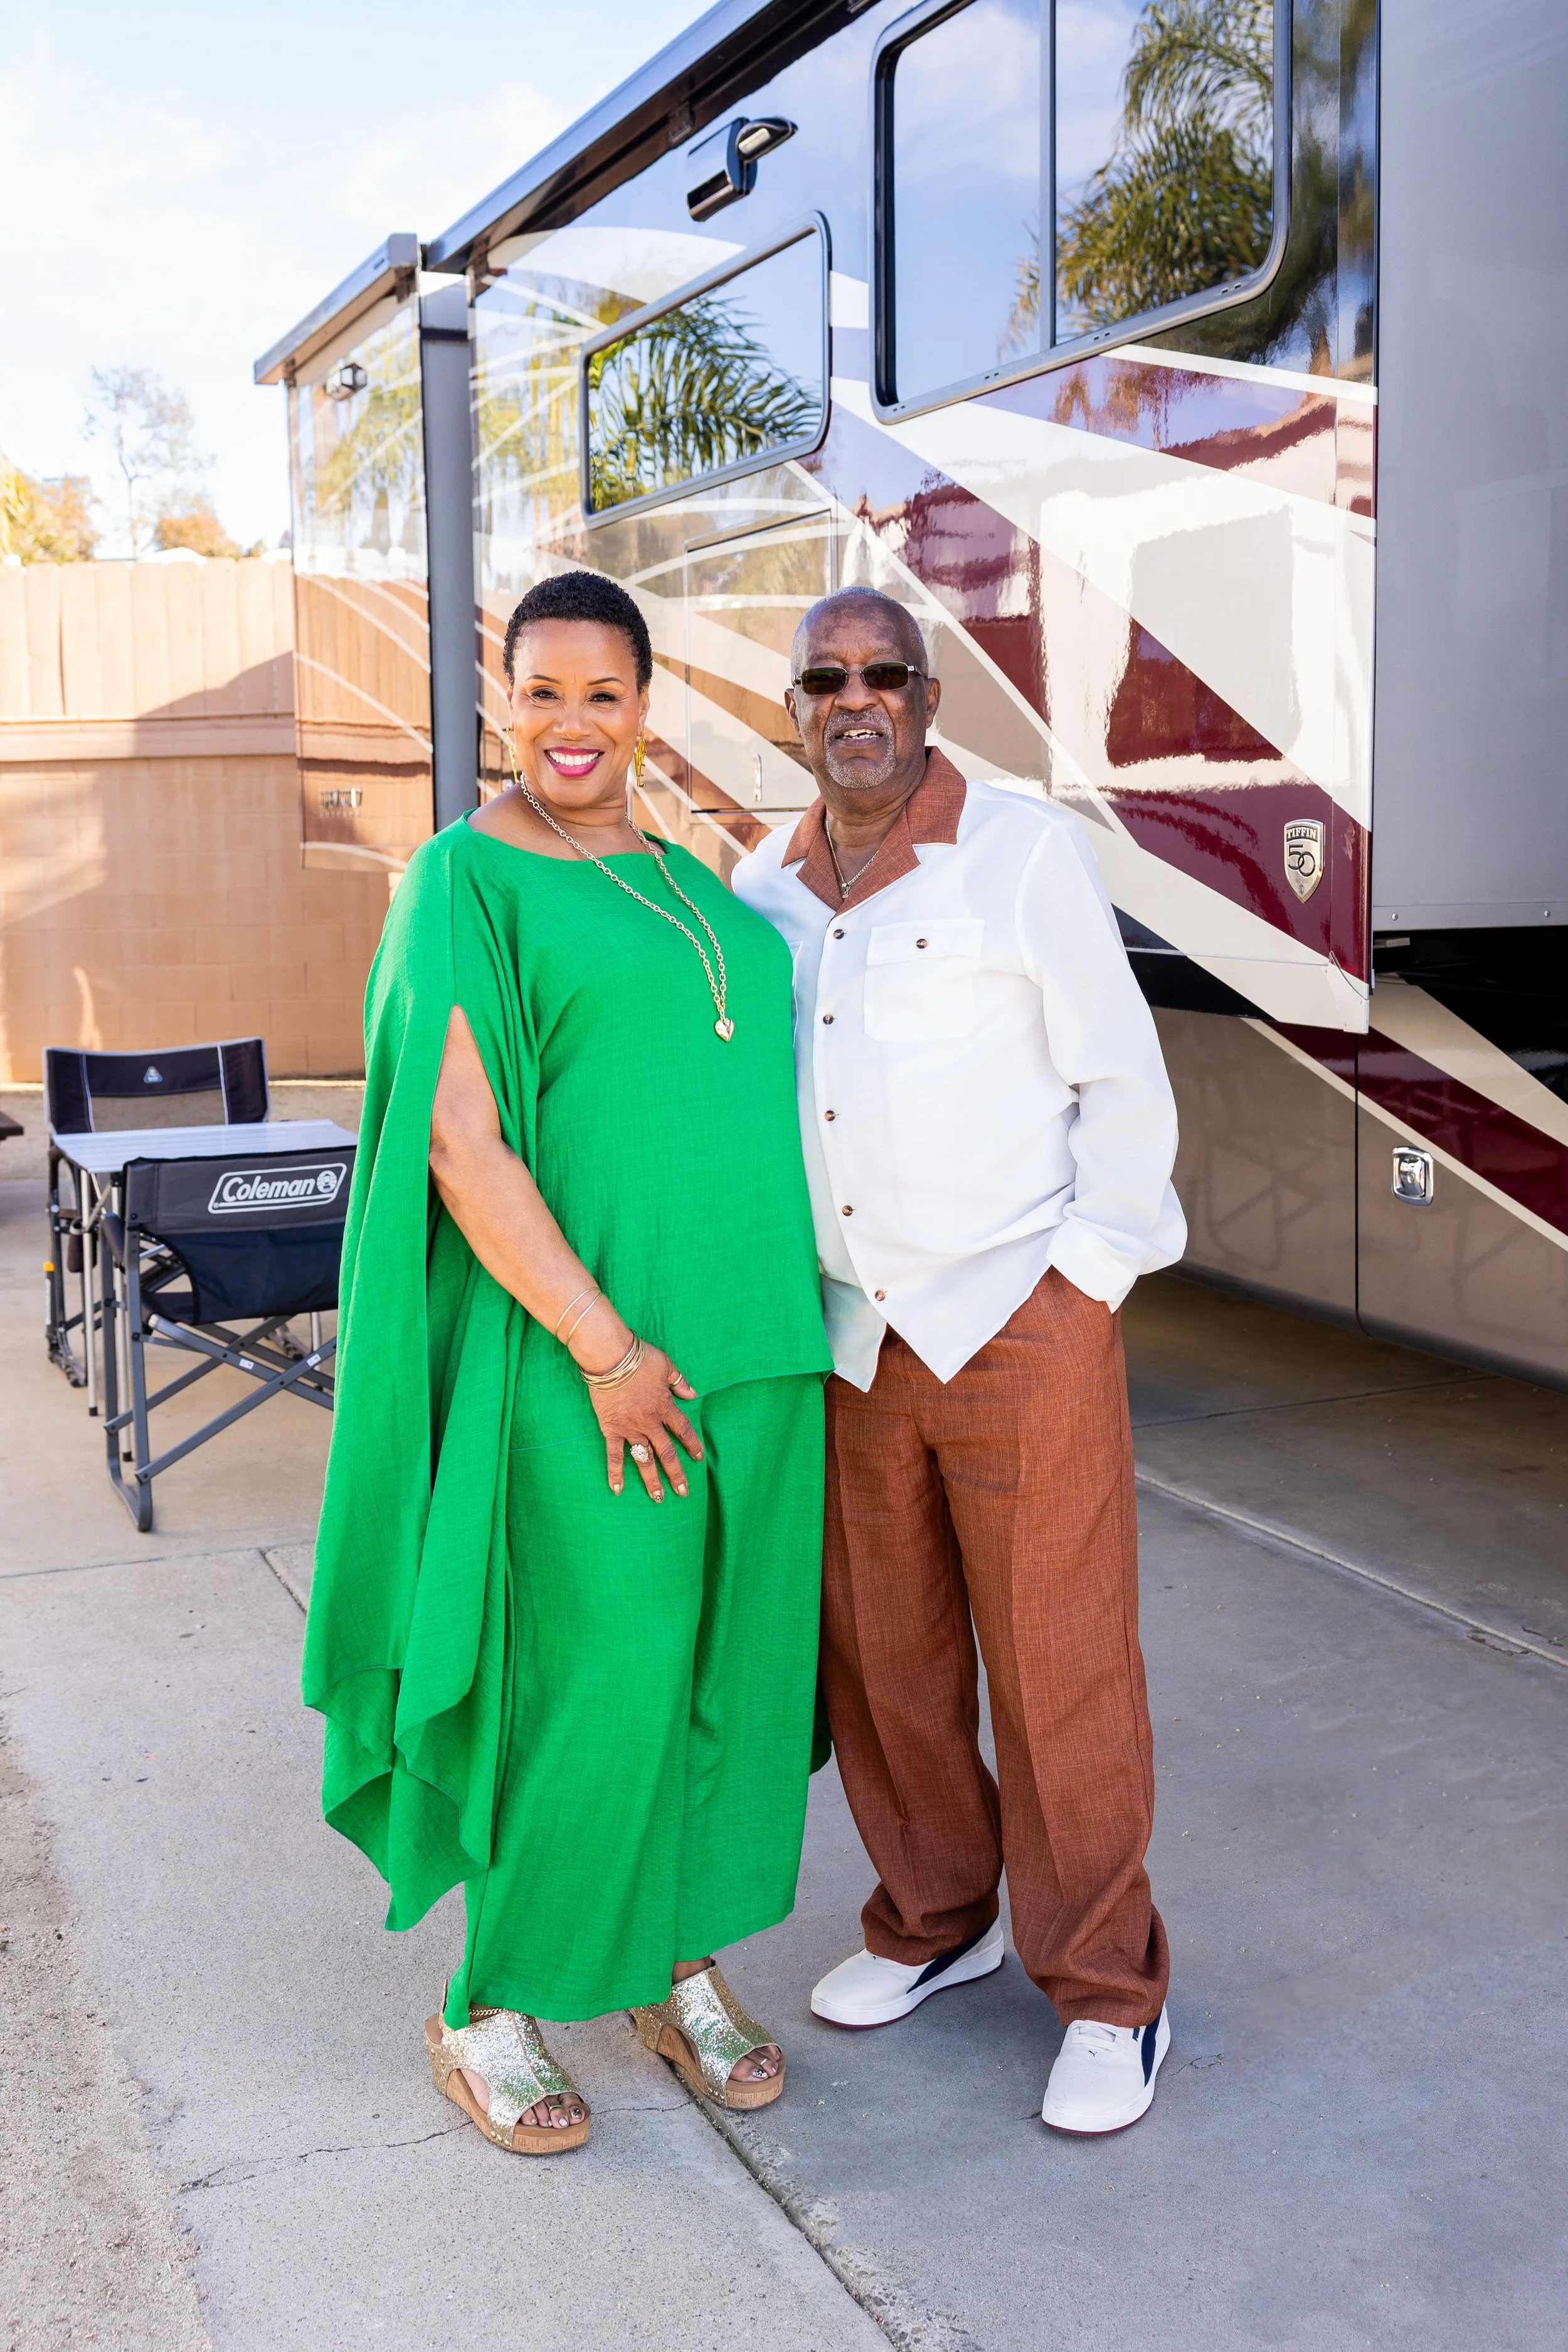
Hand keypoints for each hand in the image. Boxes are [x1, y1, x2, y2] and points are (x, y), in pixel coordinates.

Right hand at [581, 1338, 701, 1500]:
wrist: (610, 1357)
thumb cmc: (639, 1357)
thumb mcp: (666, 1365)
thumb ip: (679, 1382)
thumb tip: (693, 1394)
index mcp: (665, 1406)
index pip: (683, 1430)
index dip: (692, 1445)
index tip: (699, 1459)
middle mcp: (650, 1422)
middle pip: (667, 1452)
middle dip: (676, 1473)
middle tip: (683, 1492)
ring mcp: (630, 1428)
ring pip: (644, 1458)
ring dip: (651, 1479)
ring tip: (657, 1498)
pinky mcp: (612, 1429)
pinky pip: (614, 1455)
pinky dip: (615, 1473)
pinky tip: (617, 1490)